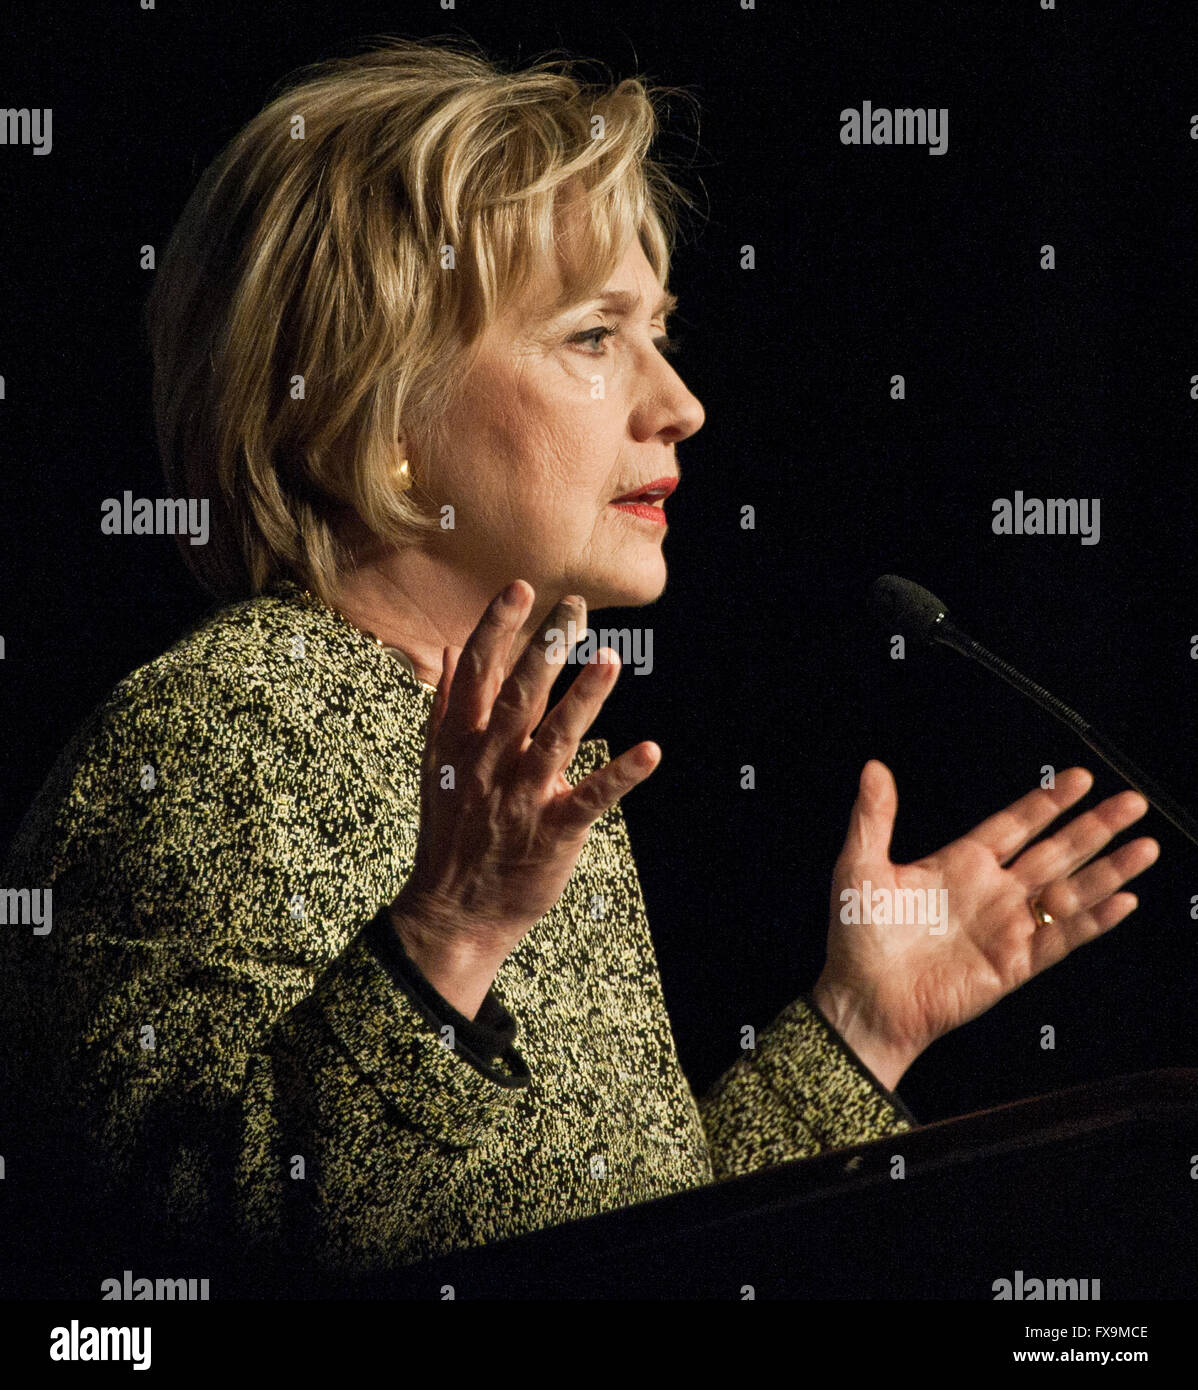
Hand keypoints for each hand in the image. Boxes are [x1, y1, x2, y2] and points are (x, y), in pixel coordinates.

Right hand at [390, 579, 660, 1016]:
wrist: (453, 912)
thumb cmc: (449, 834)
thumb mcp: (434, 766)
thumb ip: (444, 707)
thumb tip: (442, 651)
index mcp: (460, 743)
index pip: (476, 675)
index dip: (496, 630)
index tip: (518, 590)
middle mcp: (489, 763)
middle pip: (518, 696)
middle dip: (545, 648)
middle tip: (574, 607)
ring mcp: (522, 797)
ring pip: (554, 738)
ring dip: (583, 698)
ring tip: (609, 659)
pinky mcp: (554, 830)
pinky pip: (591, 798)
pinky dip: (621, 775)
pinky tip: (651, 751)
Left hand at [813, 761, 1159, 1089]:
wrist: (862, 999)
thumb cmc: (857, 937)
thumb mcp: (860, 867)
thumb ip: (874, 817)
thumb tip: (873, 768)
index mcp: (959, 863)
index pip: (1015, 824)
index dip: (1048, 802)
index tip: (1081, 778)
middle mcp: (991, 891)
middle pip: (1055, 850)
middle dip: (1094, 826)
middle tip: (1132, 801)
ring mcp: (1006, 927)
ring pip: (1069, 891)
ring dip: (1108, 869)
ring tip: (1145, 846)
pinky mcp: (1014, 963)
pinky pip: (1062, 937)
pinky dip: (1093, 920)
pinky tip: (1123, 899)